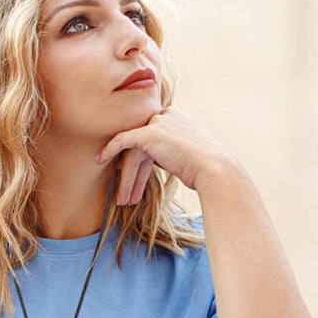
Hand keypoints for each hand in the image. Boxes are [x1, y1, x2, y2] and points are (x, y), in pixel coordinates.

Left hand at [96, 107, 238, 203]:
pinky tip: (100, 161)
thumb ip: (170, 152)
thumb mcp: (188, 157)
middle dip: (133, 173)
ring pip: (134, 151)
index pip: (153, 139)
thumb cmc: (208, 171)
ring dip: (127, 178)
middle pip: (142, 147)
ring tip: (123, 201)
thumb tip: (157, 158)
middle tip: (126, 195)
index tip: (133, 177)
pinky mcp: (149, 132)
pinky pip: (122, 141)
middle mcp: (168, 116)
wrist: (217, 171)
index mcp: (179, 118)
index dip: (142, 160)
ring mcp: (158, 122)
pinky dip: (110, 151)